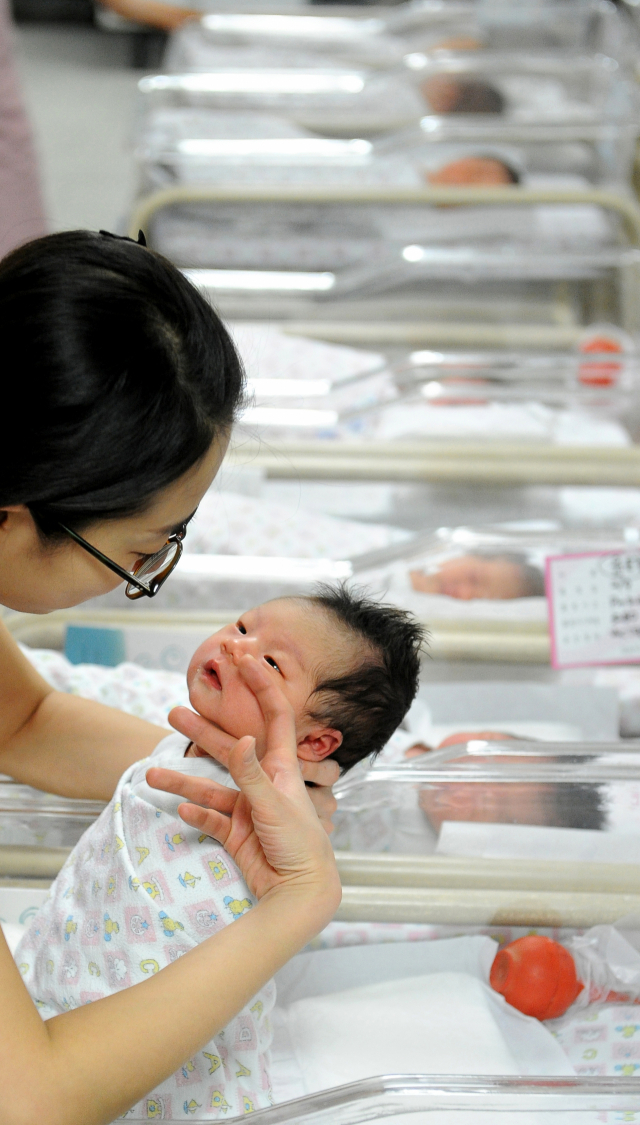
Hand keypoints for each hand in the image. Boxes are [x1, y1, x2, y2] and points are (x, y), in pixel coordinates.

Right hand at [147, 655, 340, 908]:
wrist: (299, 894)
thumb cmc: (299, 845)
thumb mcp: (274, 805)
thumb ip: (252, 774)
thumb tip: (240, 739)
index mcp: (282, 768)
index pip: (274, 716)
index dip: (261, 685)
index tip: (244, 657)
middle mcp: (265, 783)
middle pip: (230, 750)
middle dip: (203, 733)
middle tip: (174, 713)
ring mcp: (249, 809)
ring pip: (211, 788)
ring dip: (183, 782)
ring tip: (151, 776)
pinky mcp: (237, 834)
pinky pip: (211, 819)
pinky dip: (196, 815)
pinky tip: (178, 811)